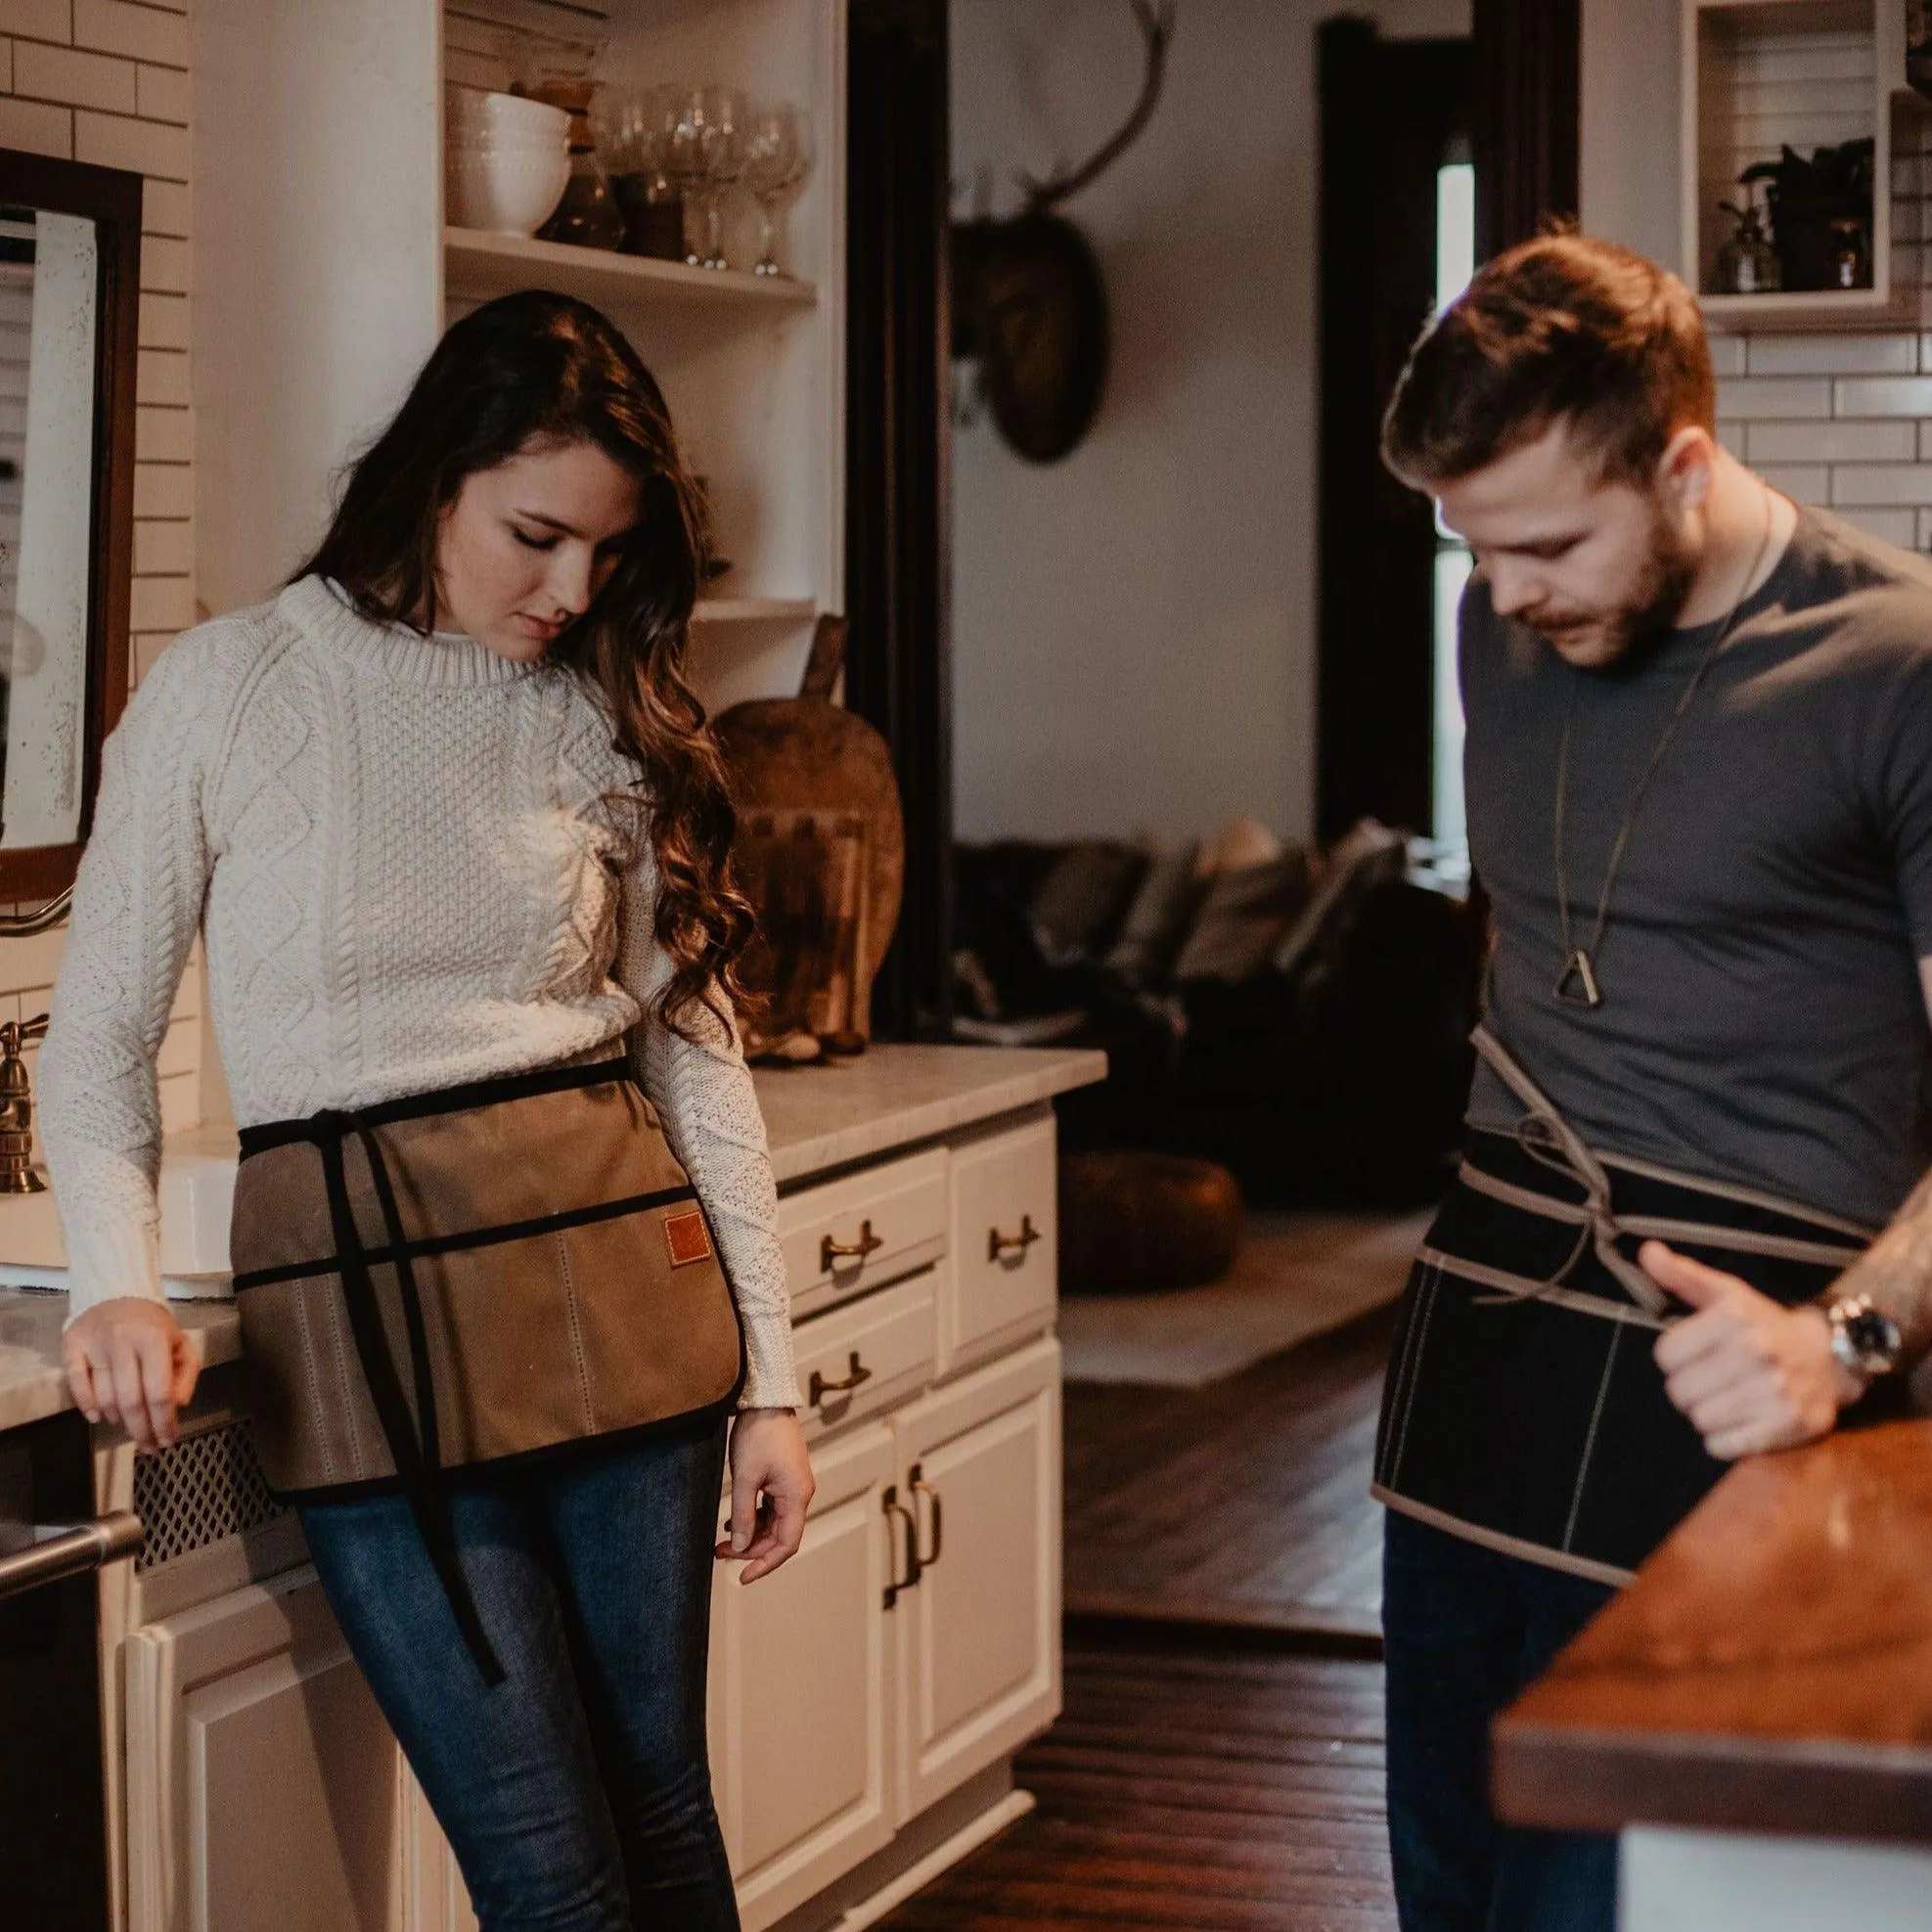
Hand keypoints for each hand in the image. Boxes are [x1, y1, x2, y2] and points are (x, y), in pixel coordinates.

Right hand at [62, 1297, 197, 1449]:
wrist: (116, 1292)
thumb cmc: (152, 1326)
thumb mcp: (180, 1343)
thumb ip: (186, 1374)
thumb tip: (177, 1407)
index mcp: (154, 1339)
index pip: (159, 1392)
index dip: (164, 1422)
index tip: (168, 1441)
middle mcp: (123, 1342)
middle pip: (131, 1401)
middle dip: (142, 1431)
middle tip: (149, 1447)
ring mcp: (95, 1344)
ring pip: (105, 1396)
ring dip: (118, 1420)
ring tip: (130, 1429)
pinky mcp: (72, 1345)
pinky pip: (76, 1383)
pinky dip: (86, 1405)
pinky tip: (98, 1418)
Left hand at [717, 1407, 813, 1583]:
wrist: (767, 1400)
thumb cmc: (759, 1435)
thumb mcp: (745, 1478)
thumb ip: (742, 1515)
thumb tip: (738, 1546)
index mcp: (797, 1497)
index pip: (786, 1544)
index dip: (765, 1564)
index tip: (742, 1577)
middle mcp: (799, 1494)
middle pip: (779, 1536)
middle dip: (750, 1549)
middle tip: (719, 1553)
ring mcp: (792, 1485)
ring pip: (773, 1523)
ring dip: (749, 1534)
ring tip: (720, 1540)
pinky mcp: (783, 1477)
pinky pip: (771, 1508)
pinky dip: (753, 1518)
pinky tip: (731, 1520)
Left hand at [1645, 1241, 1859, 1460]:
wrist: (1831, 1357)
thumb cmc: (1765, 1324)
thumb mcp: (1726, 1293)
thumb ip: (1681, 1275)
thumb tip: (1647, 1251)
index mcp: (1734, 1318)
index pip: (1665, 1355)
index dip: (1673, 1358)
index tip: (1693, 1355)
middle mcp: (1757, 1352)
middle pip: (1680, 1392)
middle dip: (1688, 1388)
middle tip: (1710, 1381)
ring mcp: (1777, 1391)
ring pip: (1701, 1420)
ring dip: (1707, 1414)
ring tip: (1727, 1399)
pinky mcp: (1790, 1425)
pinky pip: (1724, 1446)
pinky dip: (1724, 1440)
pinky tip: (1740, 1420)